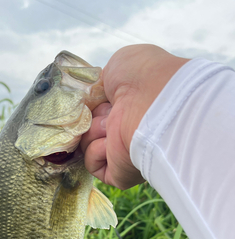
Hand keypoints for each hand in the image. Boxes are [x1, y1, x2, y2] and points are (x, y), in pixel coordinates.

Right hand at [81, 45, 189, 189]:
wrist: (150, 100)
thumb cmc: (141, 77)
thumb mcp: (117, 65)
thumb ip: (102, 83)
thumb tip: (93, 97)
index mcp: (128, 107)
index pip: (96, 111)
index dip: (89, 104)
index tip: (92, 97)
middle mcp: (127, 130)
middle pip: (88, 127)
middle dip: (90, 117)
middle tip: (106, 110)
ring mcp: (123, 153)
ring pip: (86, 144)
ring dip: (93, 130)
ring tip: (111, 124)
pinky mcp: (118, 173)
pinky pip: (92, 163)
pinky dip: (95, 150)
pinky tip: (112, 140)